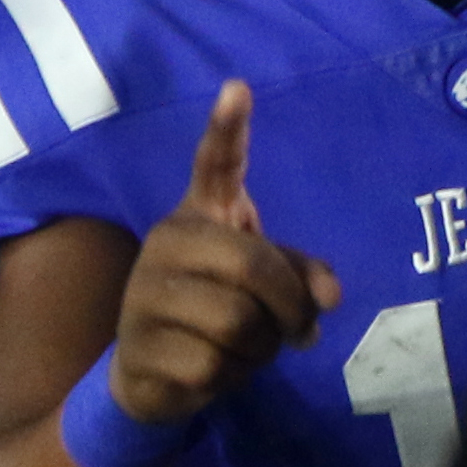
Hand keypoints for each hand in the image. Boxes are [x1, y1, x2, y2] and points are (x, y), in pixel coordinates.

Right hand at [111, 83, 340, 425]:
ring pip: (236, 323)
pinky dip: (231, 378)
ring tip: (248, 349)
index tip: (238, 89)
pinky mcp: (137, 347)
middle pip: (251, 266)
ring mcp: (143, 295)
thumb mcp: (265, 288)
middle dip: (289, 308)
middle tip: (296, 331)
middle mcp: (165, 243)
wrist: (152, 374)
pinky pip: (211, 365)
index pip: (214, 165)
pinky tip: (214, 371)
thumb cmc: (218, 310)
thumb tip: (330, 297)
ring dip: (260, 349)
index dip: (227, 129)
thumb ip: (302, 279)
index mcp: (200, 216)